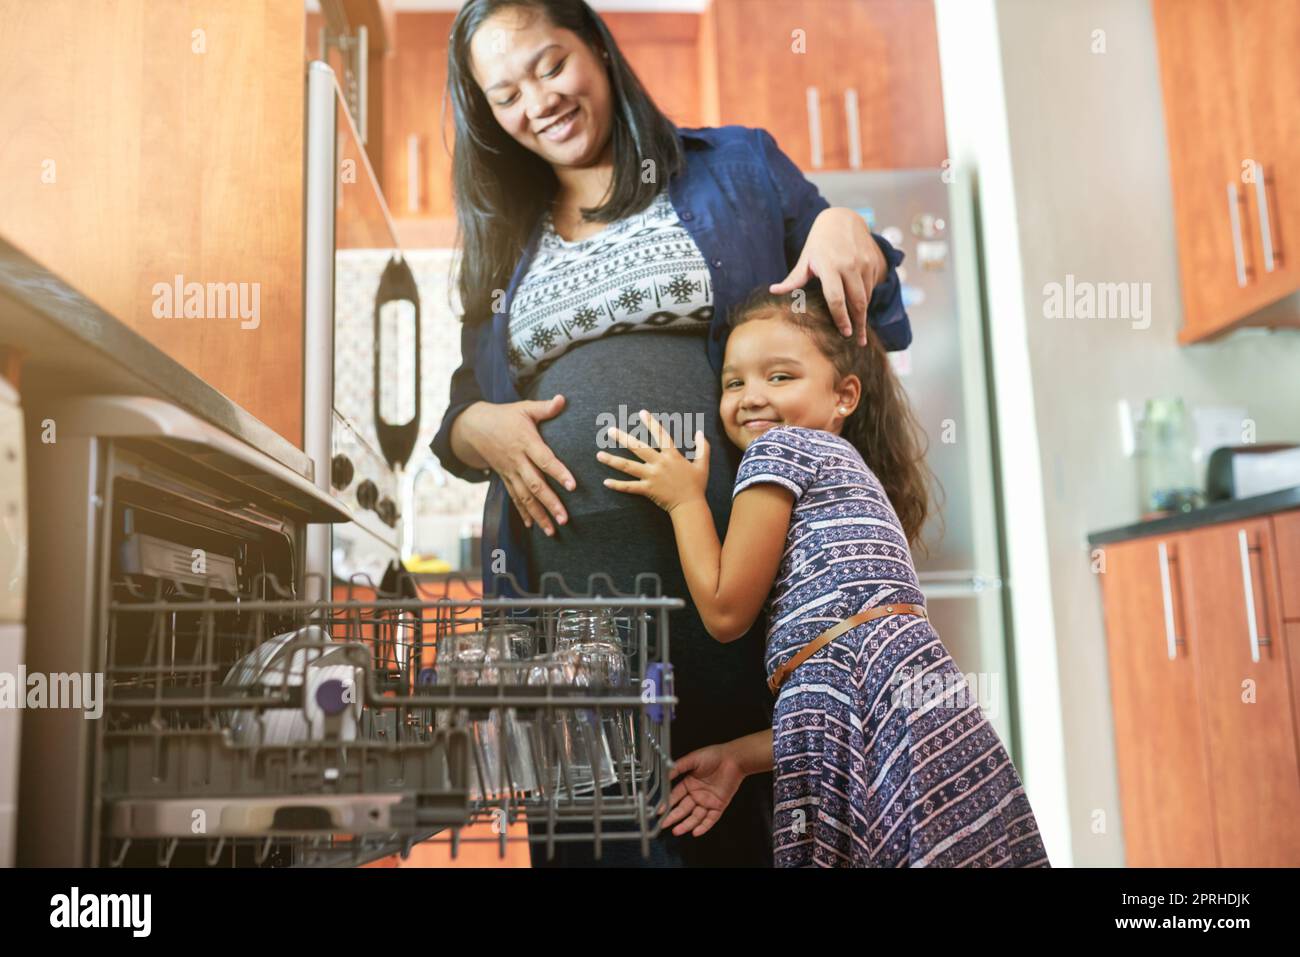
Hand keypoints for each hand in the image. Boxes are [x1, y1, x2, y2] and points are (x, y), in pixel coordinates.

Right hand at [459, 396, 574, 535]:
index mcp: (525, 442)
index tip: (572, 486)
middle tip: (565, 519)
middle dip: (550, 503)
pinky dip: (524, 513)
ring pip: (525, 496)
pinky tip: (534, 526)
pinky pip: (514, 498)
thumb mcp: (524, 408)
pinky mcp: (505, 478)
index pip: (544, 460)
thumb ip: (545, 408)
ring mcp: (510, 472)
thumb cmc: (505, 416)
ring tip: (553, 530)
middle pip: (535, 484)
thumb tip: (563, 399)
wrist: (474, 427)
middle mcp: (517, 460)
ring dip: (539, 514)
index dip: (558, 472)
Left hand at [596, 409, 708, 513]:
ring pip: (628, 467)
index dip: (651, 423)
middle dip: (622, 438)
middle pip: (638, 448)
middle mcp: (659, 463)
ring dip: (613, 460)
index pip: (661, 435)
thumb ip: (703, 448)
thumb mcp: (703, 464)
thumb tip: (700, 433)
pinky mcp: (647, 489)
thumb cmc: (697, 485)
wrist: (690, 506)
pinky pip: (629, 487)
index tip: (641, 413)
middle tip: (609, 430)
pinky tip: (606, 482)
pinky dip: (617, 485)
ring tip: (599, 455)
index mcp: (672, 456)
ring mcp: (651, 477)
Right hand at [659, 743, 744, 837]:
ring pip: (695, 816)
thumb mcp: (693, 759)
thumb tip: (666, 773)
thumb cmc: (714, 755)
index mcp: (689, 783)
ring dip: (686, 824)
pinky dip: (704, 826)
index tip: (659, 810)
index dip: (667, 803)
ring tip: (677, 831)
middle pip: (683, 809)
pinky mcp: (719, 806)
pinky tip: (696, 832)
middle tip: (664, 824)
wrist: (733, 759)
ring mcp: (707, 801)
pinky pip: (710, 819)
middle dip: (673, 817)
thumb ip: (679, 767)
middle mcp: (697, 794)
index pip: (675, 796)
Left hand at [769, 206, 884, 346]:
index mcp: (830, 266)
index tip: (845, 334)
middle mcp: (850, 265)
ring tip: (860, 328)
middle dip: (859, 324)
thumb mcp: (805, 258)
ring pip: (866, 296)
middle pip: (857, 302)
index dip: (841, 318)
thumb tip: (773, 291)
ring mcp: (864, 263)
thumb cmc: (819, 242)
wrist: (843, 218)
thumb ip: (793, 278)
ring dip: (863, 314)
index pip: (836, 298)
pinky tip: (861, 308)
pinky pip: (871, 287)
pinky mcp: (874, 262)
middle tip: (859, 341)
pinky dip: (866, 299)